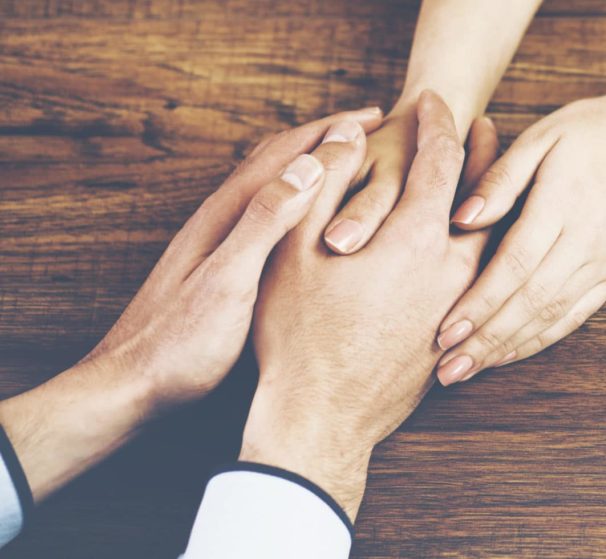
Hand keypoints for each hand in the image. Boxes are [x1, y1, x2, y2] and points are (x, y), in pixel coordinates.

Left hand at [80, 108, 380, 406]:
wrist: (130, 389)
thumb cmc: (180, 344)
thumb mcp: (228, 281)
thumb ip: (266, 221)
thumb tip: (310, 166)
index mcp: (227, 215)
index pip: (286, 153)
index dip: (333, 131)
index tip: (378, 117)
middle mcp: (223, 220)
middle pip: (280, 161)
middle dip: (327, 139)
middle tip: (375, 131)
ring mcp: (221, 244)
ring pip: (277, 189)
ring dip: (317, 169)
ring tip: (356, 167)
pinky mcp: (225, 270)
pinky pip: (274, 219)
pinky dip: (305, 205)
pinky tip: (319, 224)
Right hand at [240, 92, 493, 518]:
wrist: (323, 418)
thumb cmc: (296, 334)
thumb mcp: (294, 249)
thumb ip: (322, 184)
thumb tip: (345, 134)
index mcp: (415, 239)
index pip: (441, 161)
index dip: (436, 123)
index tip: (434, 100)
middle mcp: (453, 269)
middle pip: (485, 198)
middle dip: (484, 156)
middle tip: (486, 126)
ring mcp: (461, 304)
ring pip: (490, 241)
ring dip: (488, 203)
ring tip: (484, 179)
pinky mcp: (458, 333)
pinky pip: (483, 277)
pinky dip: (485, 247)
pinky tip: (473, 243)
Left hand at [432, 92, 605, 384]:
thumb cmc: (590, 130)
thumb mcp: (541, 137)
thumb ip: (499, 179)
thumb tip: (460, 219)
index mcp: (565, 203)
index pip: (515, 264)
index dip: (479, 302)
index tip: (445, 330)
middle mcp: (590, 240)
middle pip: (532, 301)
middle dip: (487, 339)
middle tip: (448, 369)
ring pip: (554, 315)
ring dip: (510, 347)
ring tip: (471, 370)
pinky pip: (577, 314)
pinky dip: (542, 337)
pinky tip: (511, 351)